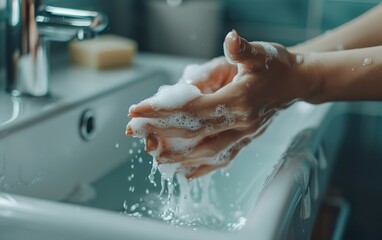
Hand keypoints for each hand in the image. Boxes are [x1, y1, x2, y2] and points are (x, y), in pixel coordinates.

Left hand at [127, 30, 315, 177]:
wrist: (296, 83)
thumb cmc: (275, 66)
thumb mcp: (259, 53)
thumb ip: (242, 49)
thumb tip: (231, 39)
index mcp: (239, 99)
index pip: (193, 108)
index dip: (163, 110)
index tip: (137, 111)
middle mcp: (241, 122)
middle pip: (194, 132)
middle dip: (161, 132)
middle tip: (134, 131)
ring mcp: (244, 135)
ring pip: (207, 151)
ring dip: (178, 155)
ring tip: (154, 156)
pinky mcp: (246, 141)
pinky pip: (222, 159)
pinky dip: (202, 168)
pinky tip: (185, 173)